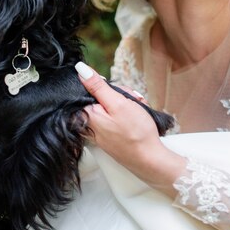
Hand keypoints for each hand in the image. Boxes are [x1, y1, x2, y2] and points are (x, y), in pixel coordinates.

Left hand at [76, 62, 185, 197]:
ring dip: (127, 104)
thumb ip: (98, 86)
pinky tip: (136, 118)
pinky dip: (127, 114)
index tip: (120, 92)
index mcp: (86, 114)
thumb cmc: (135, 133)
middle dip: (121, 95)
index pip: (90, 88)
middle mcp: (89, 123)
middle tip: (133, 101)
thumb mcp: (118, 103)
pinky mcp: (108, 136)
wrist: (149, 160)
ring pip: (111, 105)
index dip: (108, 86)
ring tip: (138, 110)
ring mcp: (99, 130)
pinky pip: (115, 117)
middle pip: (102, 96)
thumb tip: (80, 69)